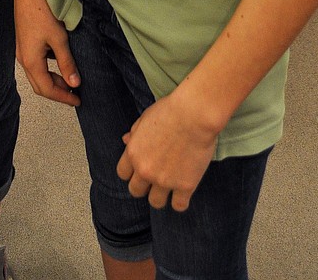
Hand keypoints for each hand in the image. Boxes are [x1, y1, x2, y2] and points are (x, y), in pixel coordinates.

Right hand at [14, 0, 79, 104]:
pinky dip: (48, 67)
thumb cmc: (41, 11)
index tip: (77, 100)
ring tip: (70, 78)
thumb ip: (66, 63)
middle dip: (57, 91)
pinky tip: (60, 59)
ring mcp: (22, 49)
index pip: (46, 89)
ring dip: (53, 79)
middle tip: (74, 94)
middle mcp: (23, 58)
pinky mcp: (24, 40)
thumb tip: (74, 83)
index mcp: (30, 61)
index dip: (62, 97)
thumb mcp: (59, 39)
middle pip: (39, 84)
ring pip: (37, 73)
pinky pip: (36, 61)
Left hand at [116, 91, 216, 210]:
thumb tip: (125, 140)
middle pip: (136, 191)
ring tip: (170, 186)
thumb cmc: (171, 110)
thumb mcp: (146, 117)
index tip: (140, 169)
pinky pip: (178, 206)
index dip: (131, 172)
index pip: (122, 173)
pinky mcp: (185, 186)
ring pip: (155, 202)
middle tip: (155, 178)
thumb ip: (135, 132)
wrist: (194, 114)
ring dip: (161, 196)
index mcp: (133, 153)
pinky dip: (180, 201)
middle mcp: (145, 170)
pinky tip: (184, 192)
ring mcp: (164, 180)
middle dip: (144, 186)